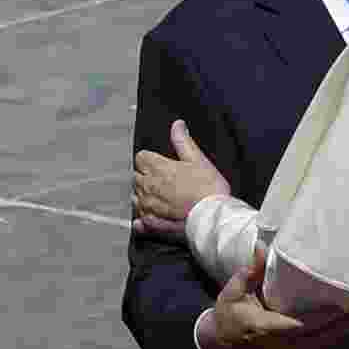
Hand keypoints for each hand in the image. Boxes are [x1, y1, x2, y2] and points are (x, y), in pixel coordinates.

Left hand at [132, 120, 229, 236]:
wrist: (212, 216)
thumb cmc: (209, 189)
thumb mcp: (198, 159)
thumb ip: (183, 141)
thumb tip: (177, 125)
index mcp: (158, 168)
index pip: (141, 157)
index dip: (151, 158)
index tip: (160, 162)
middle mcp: (149, 187)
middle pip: (136, 176)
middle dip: (146, 175)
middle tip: (164, 178)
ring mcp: (148, 206)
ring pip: (135, 196)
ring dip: (144, 194)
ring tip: (161, 195)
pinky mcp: (151, 223)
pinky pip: (139, 217)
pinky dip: (142, 215)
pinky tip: (149, 215)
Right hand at [199, 246, 348, 348]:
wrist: (219, 343)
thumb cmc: (229, 313)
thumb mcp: (234, 290)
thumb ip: (251, 270)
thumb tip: (262, 245)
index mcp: (262, 327)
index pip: (294, 325)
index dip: (318, 319)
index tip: (339, 308)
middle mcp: (277, 345)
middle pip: (315, 338)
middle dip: (340, 326)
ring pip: (318, 347)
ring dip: (341, 334)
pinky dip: (332, 341)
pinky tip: (348, 330)